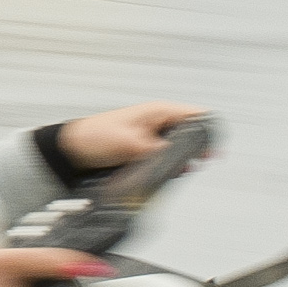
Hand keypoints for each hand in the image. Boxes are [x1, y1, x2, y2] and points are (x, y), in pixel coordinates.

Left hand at [57, 102, 208, 173]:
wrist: (73, 150)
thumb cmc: (95, 137)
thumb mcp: (130, 144)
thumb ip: (156, 151)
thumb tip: (178, 161)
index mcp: (158, 112)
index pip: (195, 115)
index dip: (209, 131)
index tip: (215, 149)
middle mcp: (159, 122)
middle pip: (191, 134)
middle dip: (198, 149)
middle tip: (199, 163)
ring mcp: (153, 137)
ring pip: (180, 148)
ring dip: (183, 160)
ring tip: (180, 170)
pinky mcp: (146, 150)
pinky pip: (167, 158)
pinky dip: (170, 166)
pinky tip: (168, 174)